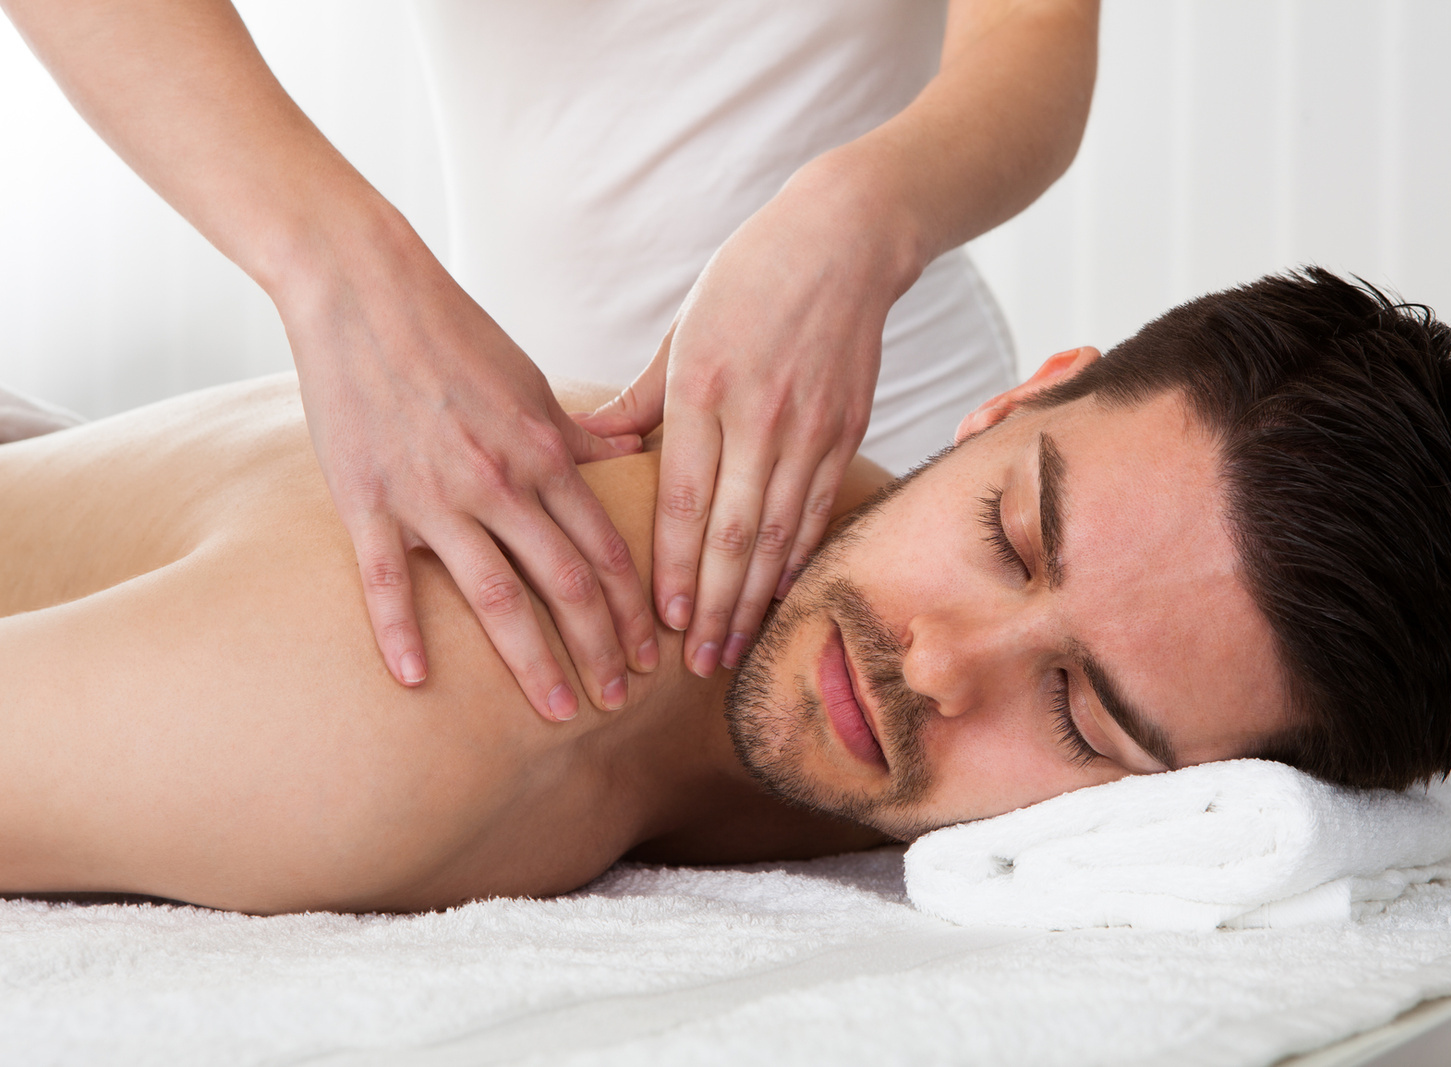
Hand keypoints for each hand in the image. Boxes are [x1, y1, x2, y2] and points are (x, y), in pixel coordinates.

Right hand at [283, 233, 658, 719]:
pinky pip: (385, 581)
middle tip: (622, 700)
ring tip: (560, 710)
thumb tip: (634, 455)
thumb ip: (580, 433)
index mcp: (543, 452)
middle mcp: (498, 481)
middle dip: (602, 648)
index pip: (606, 548)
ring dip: (534, 660)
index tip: (656, 654)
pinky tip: (417, 683)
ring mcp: (431, 495)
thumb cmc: (452, 333)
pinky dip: (400, 633)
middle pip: (565, 583)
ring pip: (494, 596)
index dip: (635, 608)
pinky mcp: (367, 499)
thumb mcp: (530, 381)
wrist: (361, 288)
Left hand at [579, 168, 918, 676]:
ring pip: (779, 533)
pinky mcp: (848, 431)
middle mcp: (760, 416)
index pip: (683, 499)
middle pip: (733, 532)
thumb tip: (592, 448)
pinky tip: (782, 598)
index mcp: (704, 388)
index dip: (672, 568)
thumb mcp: (682, 329)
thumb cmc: (749, 278)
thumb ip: (640, 398)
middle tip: (694, 662)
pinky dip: (799, 560)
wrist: (846, 240)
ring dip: (755, 599)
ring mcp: (810, 428)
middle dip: (712, 605)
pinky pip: (819, 510)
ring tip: (733, 649)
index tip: (661, 621)